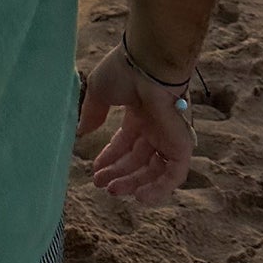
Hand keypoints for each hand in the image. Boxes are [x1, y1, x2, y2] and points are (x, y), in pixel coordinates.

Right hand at [77, 43, 194, 205]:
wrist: (149, 64)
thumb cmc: (124, 72)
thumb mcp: (99, 92)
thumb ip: (92, 114)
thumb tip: (81, 132)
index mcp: (139, 113)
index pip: (126, 143)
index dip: (111, 158)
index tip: (96, 171)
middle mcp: (156, 127)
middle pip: (139, 159)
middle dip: (119, 173)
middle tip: (102, 185)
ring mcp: (170, 137)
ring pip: (155, 170)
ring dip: (134, 183)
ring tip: (113, 191)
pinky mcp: (181, 146)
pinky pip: (173, 176)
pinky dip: (159, 189)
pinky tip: (138, 197)